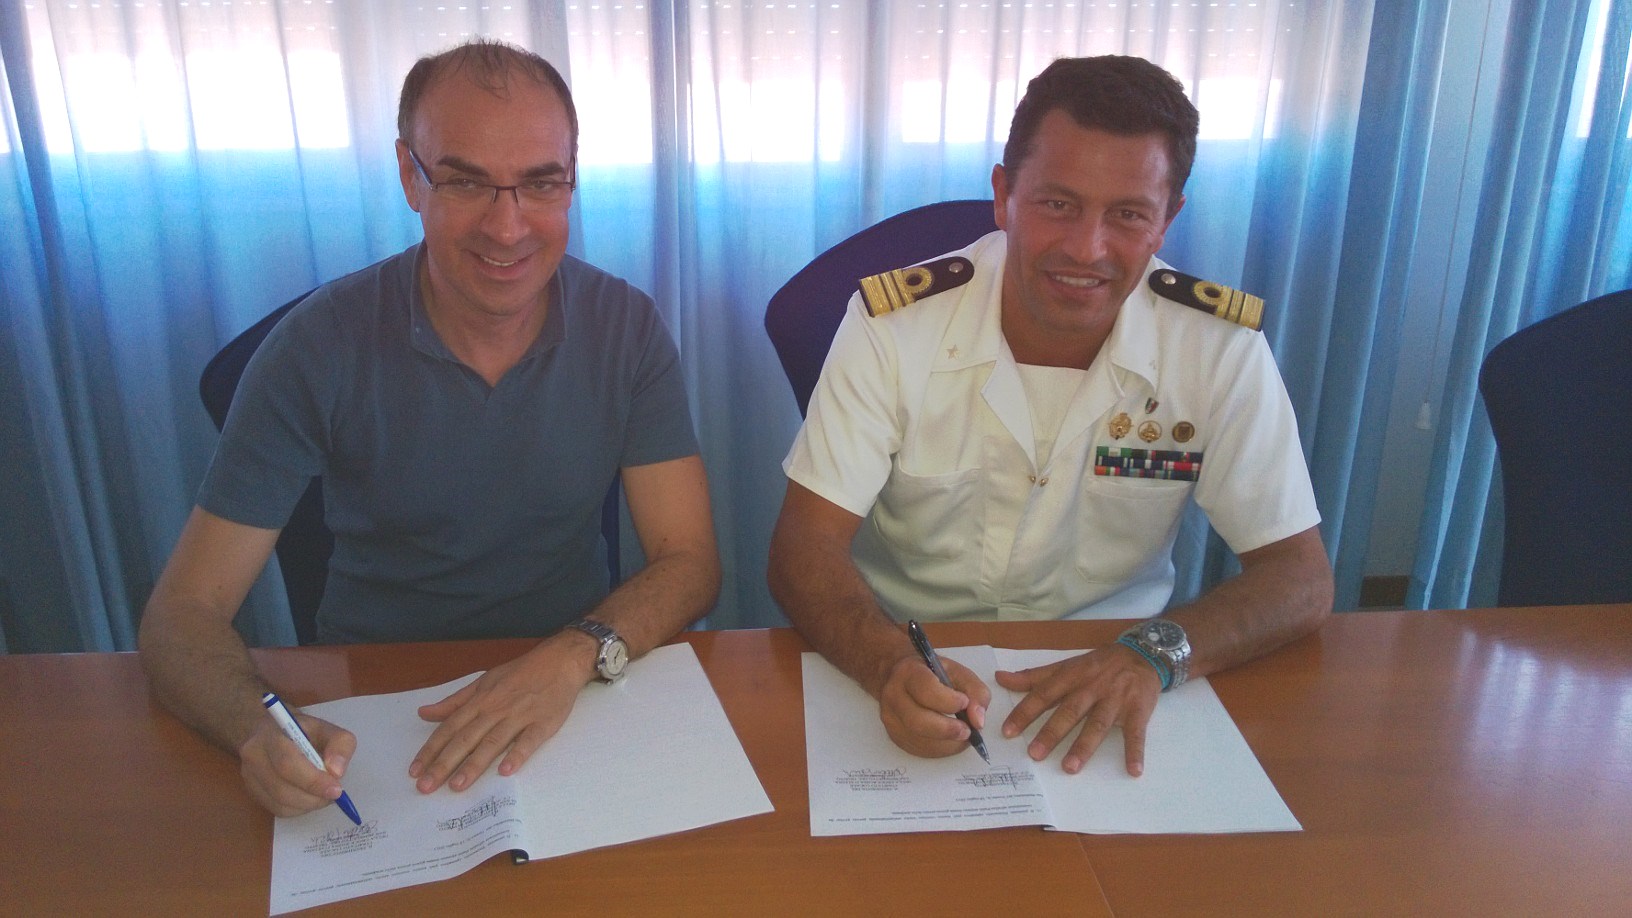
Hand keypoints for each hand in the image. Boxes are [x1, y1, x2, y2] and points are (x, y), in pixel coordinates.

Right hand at [238, 711, 355, 816]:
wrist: (271, 732)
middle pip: (281, 788)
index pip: (288, 763)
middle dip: (313, 797)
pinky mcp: (252, 791)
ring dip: (307, 804)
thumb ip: (340, 744)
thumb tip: (336, 773)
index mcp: (271, 735)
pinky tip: (308, 797)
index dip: (313, 781)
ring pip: (279, 803)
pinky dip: (298, 809)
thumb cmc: (302, 731)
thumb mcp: (327, 729)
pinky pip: (276, 809)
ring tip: (323, 794)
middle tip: (333, 794)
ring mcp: (248, 776)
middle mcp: (254, 756)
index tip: (336, 789)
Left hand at [409, 636, 594, 793]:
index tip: (415, 771)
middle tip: (426, 787)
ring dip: (474, 764)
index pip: (450, 728)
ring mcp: (519, 716)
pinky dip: (517, 755)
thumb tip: (424, 712)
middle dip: (444, 763)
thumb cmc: (520, 673)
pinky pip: (528, 741)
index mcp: (480, 700)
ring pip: (493, 742)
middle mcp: (495, 709)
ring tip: (457, 785)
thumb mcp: (483, 682)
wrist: (560, 661)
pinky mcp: (543, 723)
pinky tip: (506, 771)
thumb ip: (454, 701)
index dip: (431, 750)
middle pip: (466, 739)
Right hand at [877, 653, 990, 757]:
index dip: (949, 701)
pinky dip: (940, 749)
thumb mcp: (959, 673)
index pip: (926, 690)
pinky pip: (918, 749)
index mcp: (909, 672)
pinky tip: (950, 740)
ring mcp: (890, 717)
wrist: (902, 677)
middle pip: (918, 721)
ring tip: (962, 735)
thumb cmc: (933, 674)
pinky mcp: (894, 735)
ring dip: (947, 743)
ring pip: (918, 740)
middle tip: (967, 730)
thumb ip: (976, 692)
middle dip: (948, 730)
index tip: (964, 703)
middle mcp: (894, 695)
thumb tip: (977, 721)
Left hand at [995, 643, 1160, 775]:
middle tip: (1035, 754)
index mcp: (1071, 676)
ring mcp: (1115, 699)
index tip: (1008, 732)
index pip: (1044, 695)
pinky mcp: (1138, 710)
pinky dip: (1135, 751)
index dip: (1025, 712)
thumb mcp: (1065, 665)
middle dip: (1051, 732)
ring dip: (1084, 746)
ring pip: (1098, 723)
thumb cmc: (1098, 664)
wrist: (1142, 654)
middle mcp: (1091, 687)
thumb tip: (1000, 677)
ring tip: (1070, 767)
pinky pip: (1136, 732)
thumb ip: (1033, 676)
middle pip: (1069, 711)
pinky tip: (1133, 770)